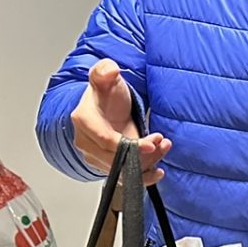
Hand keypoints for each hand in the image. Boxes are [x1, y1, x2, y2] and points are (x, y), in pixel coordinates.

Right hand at [71, 59, 170, 184]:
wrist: (104, 107)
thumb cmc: (105, 93)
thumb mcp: (105, 75)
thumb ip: (105, 70)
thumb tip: (110, 70)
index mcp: (84, 120)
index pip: (106, 140)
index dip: (129, 146)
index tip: (151, 143)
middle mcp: (86, 142)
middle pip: (115, 158)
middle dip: (143, 154)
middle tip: (161, 142)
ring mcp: (95, 155)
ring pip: (122, 169)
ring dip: (147, 162)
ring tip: (163, 146)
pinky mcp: (107, 164)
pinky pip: (124, 176)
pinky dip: (143, 176)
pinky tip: (157, 172)